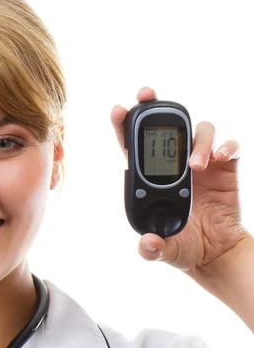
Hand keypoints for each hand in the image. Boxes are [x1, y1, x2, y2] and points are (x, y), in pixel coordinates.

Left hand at [111, 87, 248, 271]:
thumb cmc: (183, 245)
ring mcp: (201, 162)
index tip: (117, 109)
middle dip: (153, 106)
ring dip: (195, 140)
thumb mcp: (165, 250)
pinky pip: (229, 146)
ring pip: (197, 131)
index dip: (124, 125)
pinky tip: (220, 157)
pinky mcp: (225, 167)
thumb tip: (148, 244)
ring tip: (196, 165)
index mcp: (151, 178)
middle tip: (146, 94)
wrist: (216, 253)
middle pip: (163, 126)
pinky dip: (226, 145)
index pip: (133, 146)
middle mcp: (174, 164)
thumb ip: (153, 249)